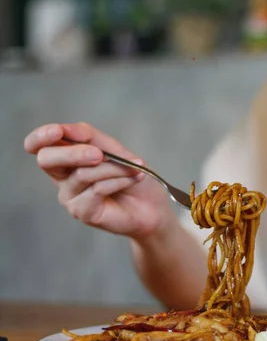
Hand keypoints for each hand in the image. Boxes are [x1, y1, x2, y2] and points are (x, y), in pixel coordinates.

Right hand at [24, 122, 176, 241]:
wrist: (153, 206)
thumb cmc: (132, 175)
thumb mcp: (113, 149)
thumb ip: (89, 137)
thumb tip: (67, 129)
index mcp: (65, 159)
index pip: (38, 146)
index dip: (40, 137)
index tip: (56, 131)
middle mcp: (62, 178)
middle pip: (47, 160)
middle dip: (73, 153)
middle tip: (98, 154)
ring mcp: (70, 197)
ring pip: (81, 173)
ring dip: (113, 168)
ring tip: (134, 168)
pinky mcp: (82, 212)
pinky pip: (96, 189)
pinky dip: (119, 180)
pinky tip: (134, 179)